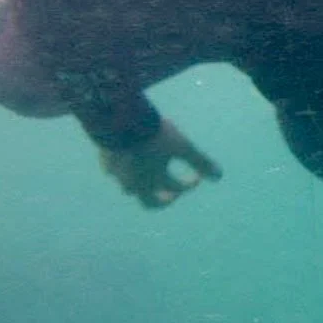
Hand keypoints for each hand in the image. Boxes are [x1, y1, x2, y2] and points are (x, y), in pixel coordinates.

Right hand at [99, 118, 222, 208]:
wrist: (119, 119)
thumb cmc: (152, 135)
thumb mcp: (181, 146)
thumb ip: (200, 162)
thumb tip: (219, 177)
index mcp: (153, 183)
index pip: (175, 192)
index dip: (189, 185)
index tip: (197, 175)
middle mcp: (133, 184)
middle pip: (149, 203)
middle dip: (162, 200)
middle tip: (171, 192)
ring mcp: (115, 174)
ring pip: (129, 186)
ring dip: (142, 182)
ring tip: (150, 168)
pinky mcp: (103, 160)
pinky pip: (114, 169)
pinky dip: (125, 166)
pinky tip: (129, 154)